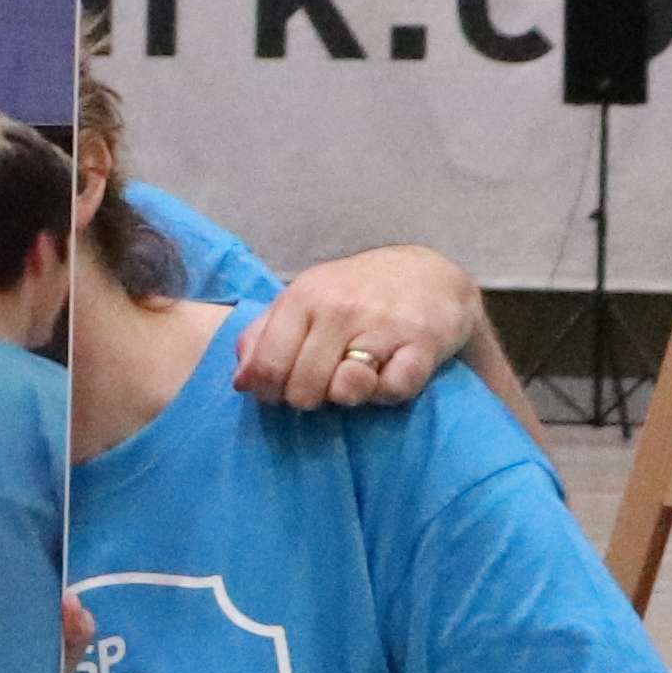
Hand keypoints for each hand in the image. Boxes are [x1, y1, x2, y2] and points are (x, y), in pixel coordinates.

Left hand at [229, 248, 479, 412]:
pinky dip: (389, 393)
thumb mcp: (304, 301)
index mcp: (303, 297)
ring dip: (349, 396)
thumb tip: (241, 383)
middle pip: (303, 388)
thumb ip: (263, 336)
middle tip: (324, 383)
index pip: (266, 366)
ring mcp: (383, 324)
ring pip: (346, 391)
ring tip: (356, 377)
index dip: (269, 392)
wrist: (429, 274)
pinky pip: (393, 390)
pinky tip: (389, 374)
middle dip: (309, 398)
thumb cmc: (356, 294)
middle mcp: (340, 308)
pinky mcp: (423, 342)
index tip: (282, 392)